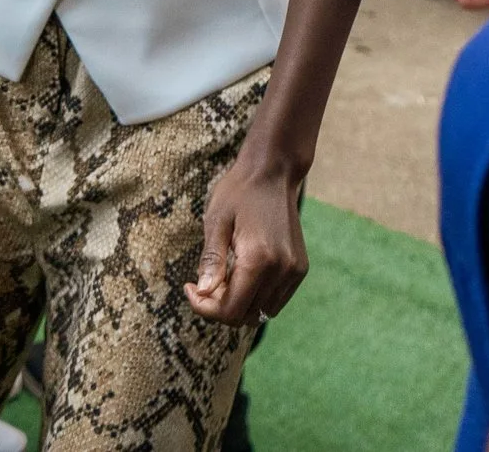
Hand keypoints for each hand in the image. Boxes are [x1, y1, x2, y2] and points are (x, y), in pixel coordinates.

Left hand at [185, 150, 309, 325]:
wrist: (272, 172)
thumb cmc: (238, 192)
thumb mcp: (215, 222)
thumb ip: (211, 260)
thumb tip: (203, 294)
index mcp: (259, 258)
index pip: (231, 310)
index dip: (205, 308)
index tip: (189, 288)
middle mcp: (282, 270)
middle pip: (246, 315)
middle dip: (219, 307)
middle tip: (203, 282)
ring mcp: (294, 271)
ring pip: (262, 312)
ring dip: (239, 304)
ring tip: (223, 277)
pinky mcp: (299, 269)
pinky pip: (275, 300)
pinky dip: (256, 297)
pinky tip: (242, 274)